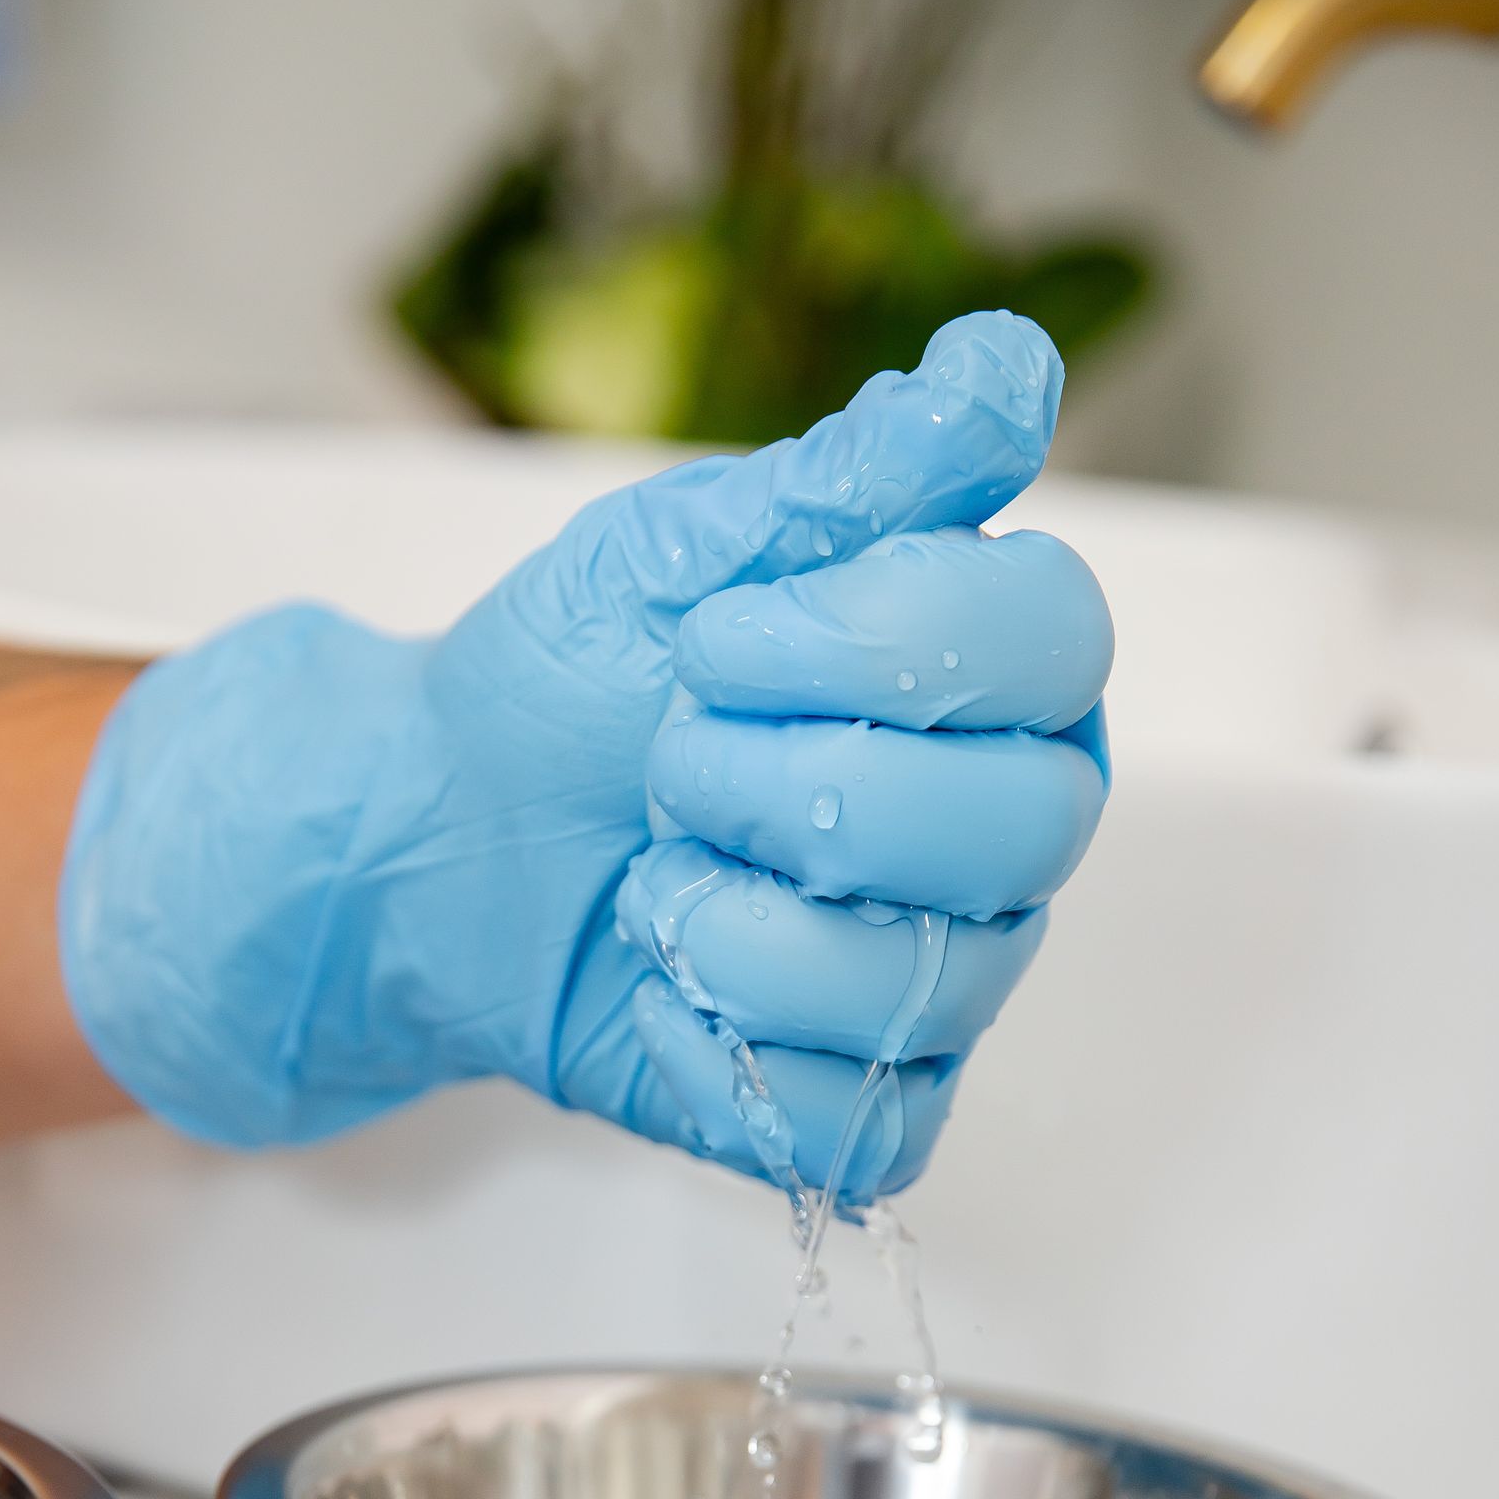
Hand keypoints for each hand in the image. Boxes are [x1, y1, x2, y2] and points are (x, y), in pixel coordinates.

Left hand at [61, 312, 1111, 1200]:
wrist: (444, 838)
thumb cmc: (575, 685)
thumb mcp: (687, 548)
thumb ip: (858, 477)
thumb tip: (1007, 371)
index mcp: (994, 677)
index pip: (1054, 641)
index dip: (872, 643)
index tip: (714, 642)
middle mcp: (1005, 830)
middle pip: (1017, 829)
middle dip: (797, 791)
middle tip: (671, 770)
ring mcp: (946, 978)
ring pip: (929, 986)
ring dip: (741, 932)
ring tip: (654, 885)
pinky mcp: (862, 1103)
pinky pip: (868, 1127)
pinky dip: (737, 1066)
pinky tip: (669, 999)